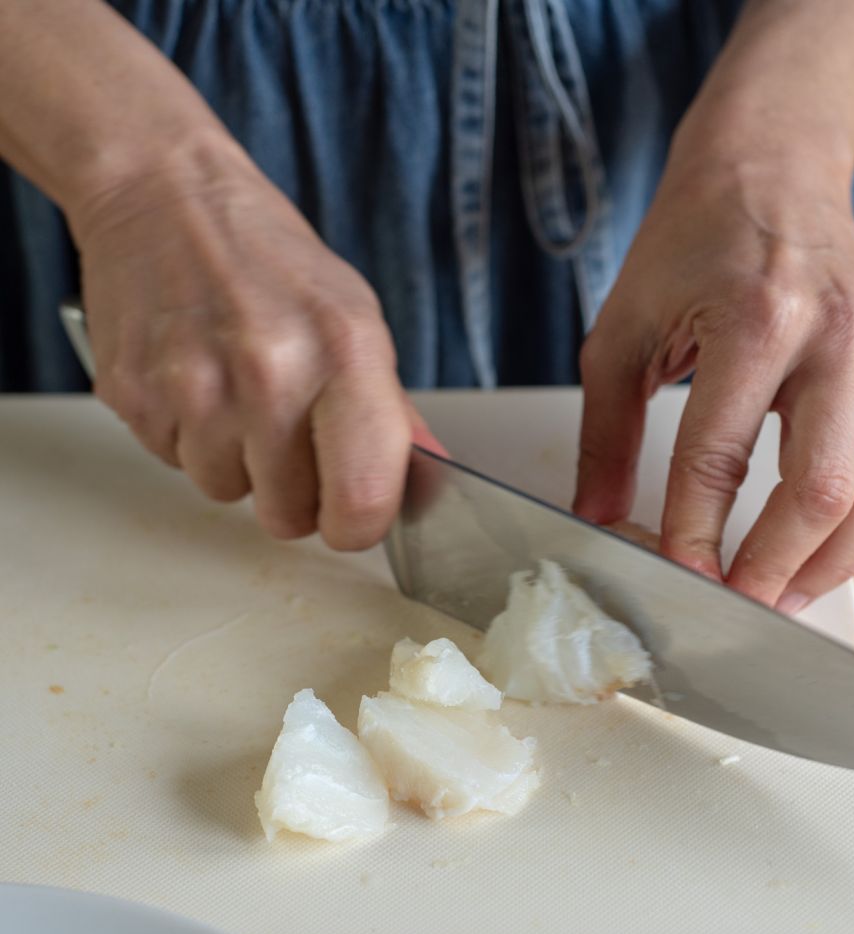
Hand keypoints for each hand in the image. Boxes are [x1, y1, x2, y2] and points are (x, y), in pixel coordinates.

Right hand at [73, 136, 434, 549]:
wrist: (165, 195)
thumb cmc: (269, 260)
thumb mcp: (356, 321)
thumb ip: (390, 413)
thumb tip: (427, 485)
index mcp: (343, 354)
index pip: (361, 501)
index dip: (358, 526)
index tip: (351, 516)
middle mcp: (269, 374)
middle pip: (288, 516)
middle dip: (293, 494)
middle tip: (288, 437)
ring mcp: (194, 387)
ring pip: (227, 493)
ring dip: (236, 463)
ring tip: (236, 393)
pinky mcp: (134, 396)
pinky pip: (175, 464)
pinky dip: (189, 438)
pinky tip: (197, 381)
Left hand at [574, 157, 853, 612]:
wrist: (772, 167)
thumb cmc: (693, 240)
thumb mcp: (621, 331)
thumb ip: (603, 434)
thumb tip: (595, 518)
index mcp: (758, 319)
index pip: (720, 459)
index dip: (694, 534)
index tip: (676, 579)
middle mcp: (835, 337)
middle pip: (818, 492)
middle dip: (770, 569)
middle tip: (732, 607)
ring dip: (825, 564)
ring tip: (777, 599)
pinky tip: (815, 554)